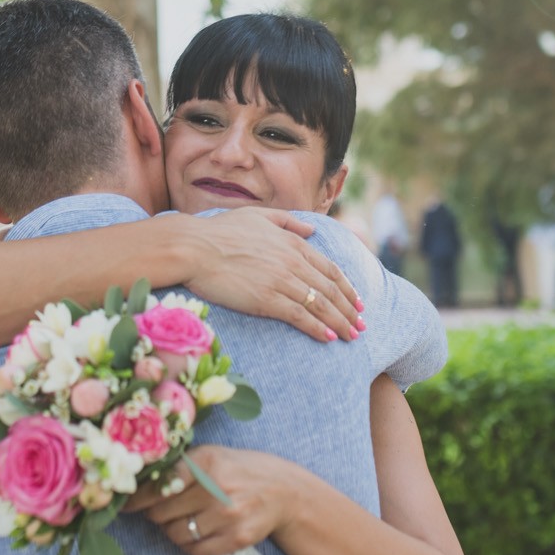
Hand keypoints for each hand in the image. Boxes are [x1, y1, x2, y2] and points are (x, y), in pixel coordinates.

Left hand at [124, 445, 308, 554]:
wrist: (284, 491)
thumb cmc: (239, 470)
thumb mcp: (212, 456)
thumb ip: (179, 467)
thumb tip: (136, 485)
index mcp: (206, 461)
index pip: (158, 485)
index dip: (136, 498)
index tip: (125, 505)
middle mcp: (217, 487)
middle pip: (161, 512)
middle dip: (155, 514)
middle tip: (161, 511)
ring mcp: (229, 515)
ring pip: (176, 534)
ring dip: (172, 530)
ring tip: (182, 521)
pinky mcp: (237, 539)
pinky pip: (195, 551)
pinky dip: (189, 546)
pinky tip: (196, 534)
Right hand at [172, 210, 364, 343]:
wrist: (193, 247)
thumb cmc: (219, 231)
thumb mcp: (258, 216)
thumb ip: (288, 222)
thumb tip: (311, 229)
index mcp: (292, 242)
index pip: (330, 268)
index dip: (348, 287)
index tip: (358, 302)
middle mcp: (292, 261)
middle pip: (331, 289)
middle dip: (350, 310)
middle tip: (361, 326)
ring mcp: (281, 281)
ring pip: (320, 305)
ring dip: (340, 322)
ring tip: (351, 336)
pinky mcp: (266, 300)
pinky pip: (300, 316)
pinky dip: (317, 328)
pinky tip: (328, 337)